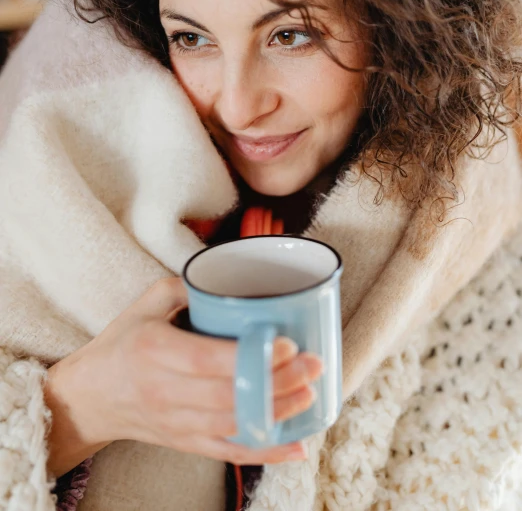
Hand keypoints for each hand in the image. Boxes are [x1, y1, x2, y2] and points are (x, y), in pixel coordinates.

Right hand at [45, 277, 322, 475]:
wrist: (91, 395)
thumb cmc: (123, 341)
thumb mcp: (147, 302)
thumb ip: (188, 286)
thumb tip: (233, 275)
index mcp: (153, 351)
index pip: (207, 359)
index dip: (249, 357)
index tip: (287, 344)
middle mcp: (163, 392)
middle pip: (228, 395)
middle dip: (277, 384)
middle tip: (313, 365)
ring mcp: (175, 423)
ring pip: (233, 426)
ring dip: (277, 414)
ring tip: (310, 394)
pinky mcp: (184, 442)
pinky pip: (228, 452)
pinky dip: (265, 452)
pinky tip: (295, 446)